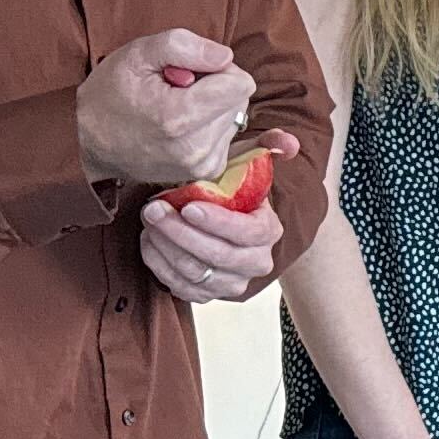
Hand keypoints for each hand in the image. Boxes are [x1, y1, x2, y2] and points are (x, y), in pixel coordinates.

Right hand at [80, 31, 256, 187]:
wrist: (88, 141)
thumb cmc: (111, 93)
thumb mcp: (137, 54)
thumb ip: (183, 46)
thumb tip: (225, 57)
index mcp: (181, 118)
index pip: (240, 84)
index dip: (217, 69)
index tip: (188, 73)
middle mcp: (196, 149)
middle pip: (239, 100)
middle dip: (214, 88)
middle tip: (176, 91)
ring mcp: (201, 165)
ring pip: (235, 117)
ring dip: (211, 107)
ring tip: (173, 108)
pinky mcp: (205, 172)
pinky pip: (227, 135)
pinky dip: (209, 125)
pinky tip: (179, 125)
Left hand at [135, 145, 294, 304]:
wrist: (224, 218)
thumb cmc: (231, 186)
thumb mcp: (248, 161)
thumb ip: (269, 146)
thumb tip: (289, 143)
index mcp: (268, 231)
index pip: (246, 233)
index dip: (217, 222)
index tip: (189, 206)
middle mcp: (256, 263)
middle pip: (217, 256)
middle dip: (180, 233)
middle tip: (153, 210)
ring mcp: (232, 283)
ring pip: (195, 273)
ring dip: (165, 248)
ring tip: (148, 222)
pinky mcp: (208, 295)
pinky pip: (180, 287)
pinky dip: (159, 265)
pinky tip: (150, 241)